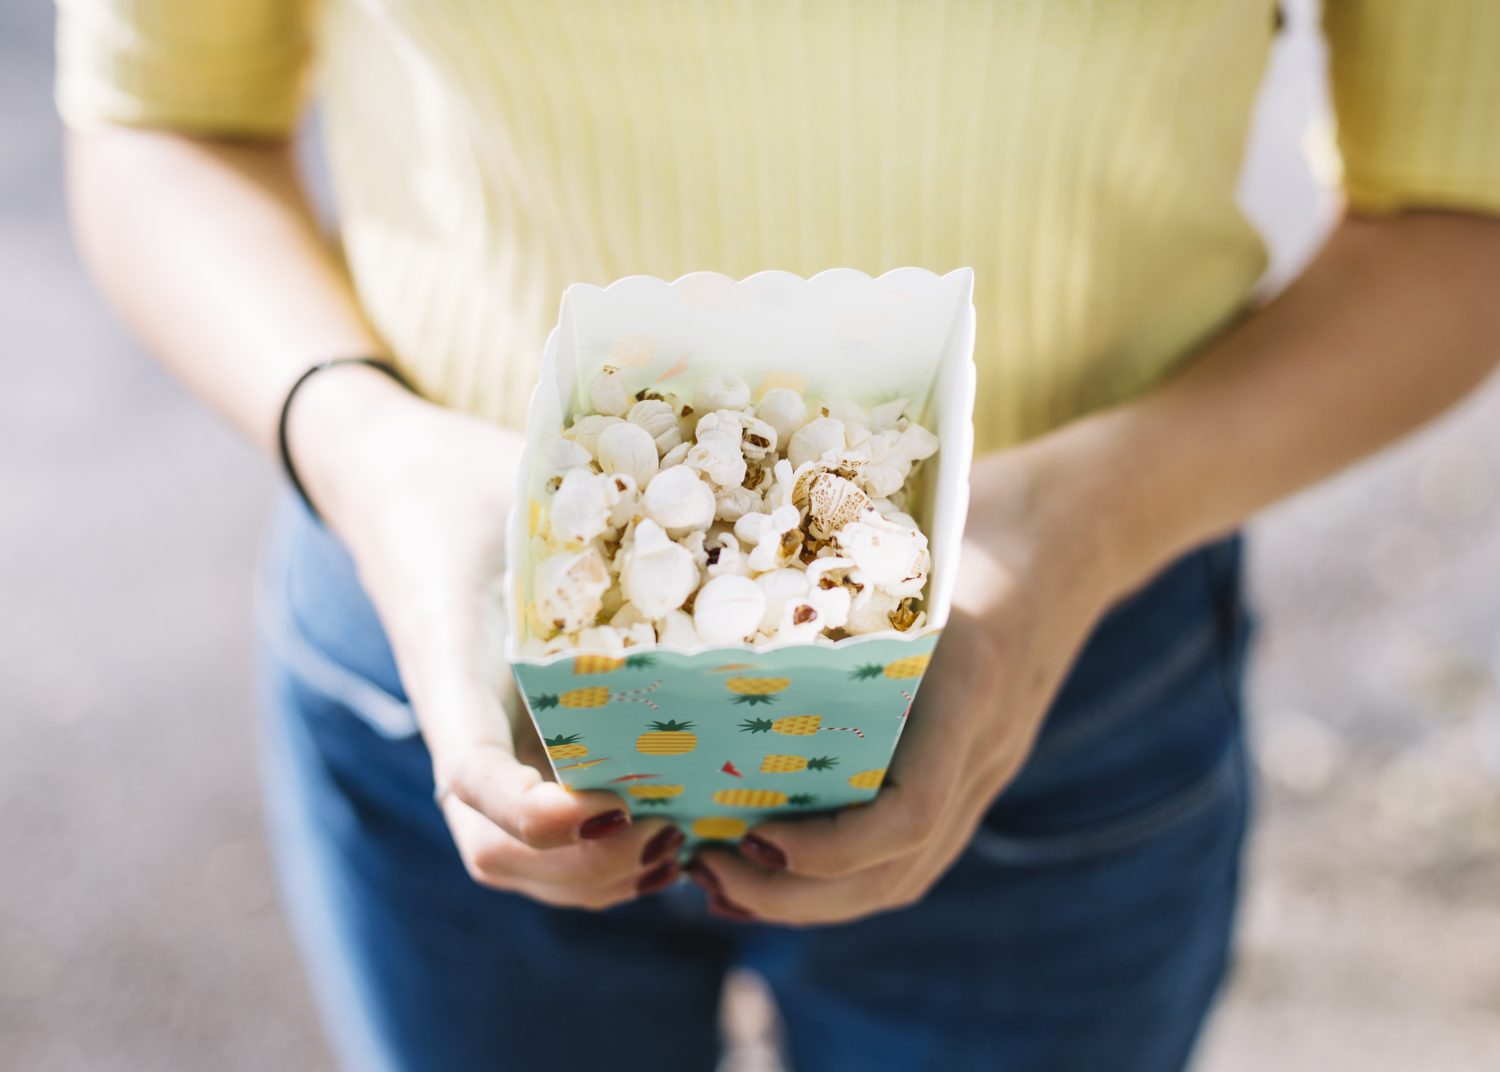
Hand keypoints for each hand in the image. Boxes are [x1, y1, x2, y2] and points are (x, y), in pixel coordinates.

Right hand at [289, 367, 685, 907]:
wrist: (403, 485)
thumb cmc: (464, 482)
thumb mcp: (518, 483)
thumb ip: (590, 506)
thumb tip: (710, 491)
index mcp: (449, 666)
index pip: (471, 777)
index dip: (535, 815)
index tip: (610, 804)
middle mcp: (462, 724)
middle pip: (495, 853)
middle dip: (584, 869)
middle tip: (671, 832)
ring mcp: (486, 743)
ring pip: (519, 864)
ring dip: (597, 881)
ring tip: (680, 846)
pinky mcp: (514, 744)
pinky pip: (542, 835)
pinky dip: (600, 861)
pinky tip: (675, 833)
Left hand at [687, 444, 1121, 923]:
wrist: (1078, 527)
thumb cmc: (978, 516)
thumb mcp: (909, 533)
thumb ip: (837, 571)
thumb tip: (709, 599)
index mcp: (967, 686)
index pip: (910, 812)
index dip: (826, 848)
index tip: (748, 835)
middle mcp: (983, 744)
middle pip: (898, 871)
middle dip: (793, 896)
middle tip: (702, 873)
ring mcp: (986, 764)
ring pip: (906, 875)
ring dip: (811, 901)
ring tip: (722, 884)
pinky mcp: (974, 766)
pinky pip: (915, 848)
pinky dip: (844, 877)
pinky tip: (777, 865)